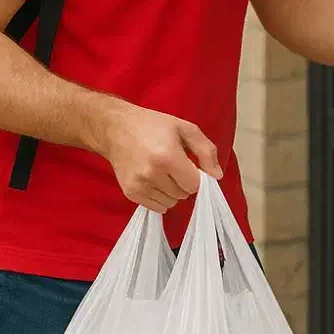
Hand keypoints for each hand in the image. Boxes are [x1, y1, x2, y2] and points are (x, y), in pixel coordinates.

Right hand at [95, 102, 222, 213]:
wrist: (115, 128)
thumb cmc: (153, 125)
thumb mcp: (185, 129)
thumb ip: (206, 151)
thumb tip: (217, 176)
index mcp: (168, 156)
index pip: (194, 184)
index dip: (195, 176)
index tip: (189, 165)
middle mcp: (152, 174)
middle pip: (183, 194)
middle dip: (183, 182)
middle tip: (173, 165)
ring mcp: (139, 185)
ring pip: (171, 203)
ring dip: (172, 191)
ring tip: (162, 172)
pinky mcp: (130, 193)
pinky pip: (157, 207)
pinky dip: (160, 197)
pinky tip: (153, 180)